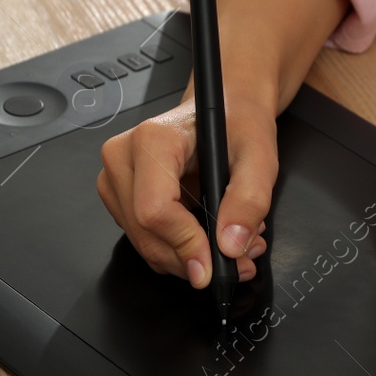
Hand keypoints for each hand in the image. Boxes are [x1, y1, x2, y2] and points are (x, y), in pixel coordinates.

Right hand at [96, 97, 274, 285]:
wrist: (226, 110)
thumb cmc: (238, 124)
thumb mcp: (259, 157)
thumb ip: (249, 200)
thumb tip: (230, 245)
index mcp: (153, 139)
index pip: (155, 209)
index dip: (185, 244)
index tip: (213, 265)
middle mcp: (123, 157)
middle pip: (146, 233)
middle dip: (191, 258)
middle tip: (238, 262)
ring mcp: (116, 178)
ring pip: (144, 244)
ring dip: (187, 258)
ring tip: (230, 247)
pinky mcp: (119, 196)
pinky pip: (145, 240)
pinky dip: (178, 250)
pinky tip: (208, 238)